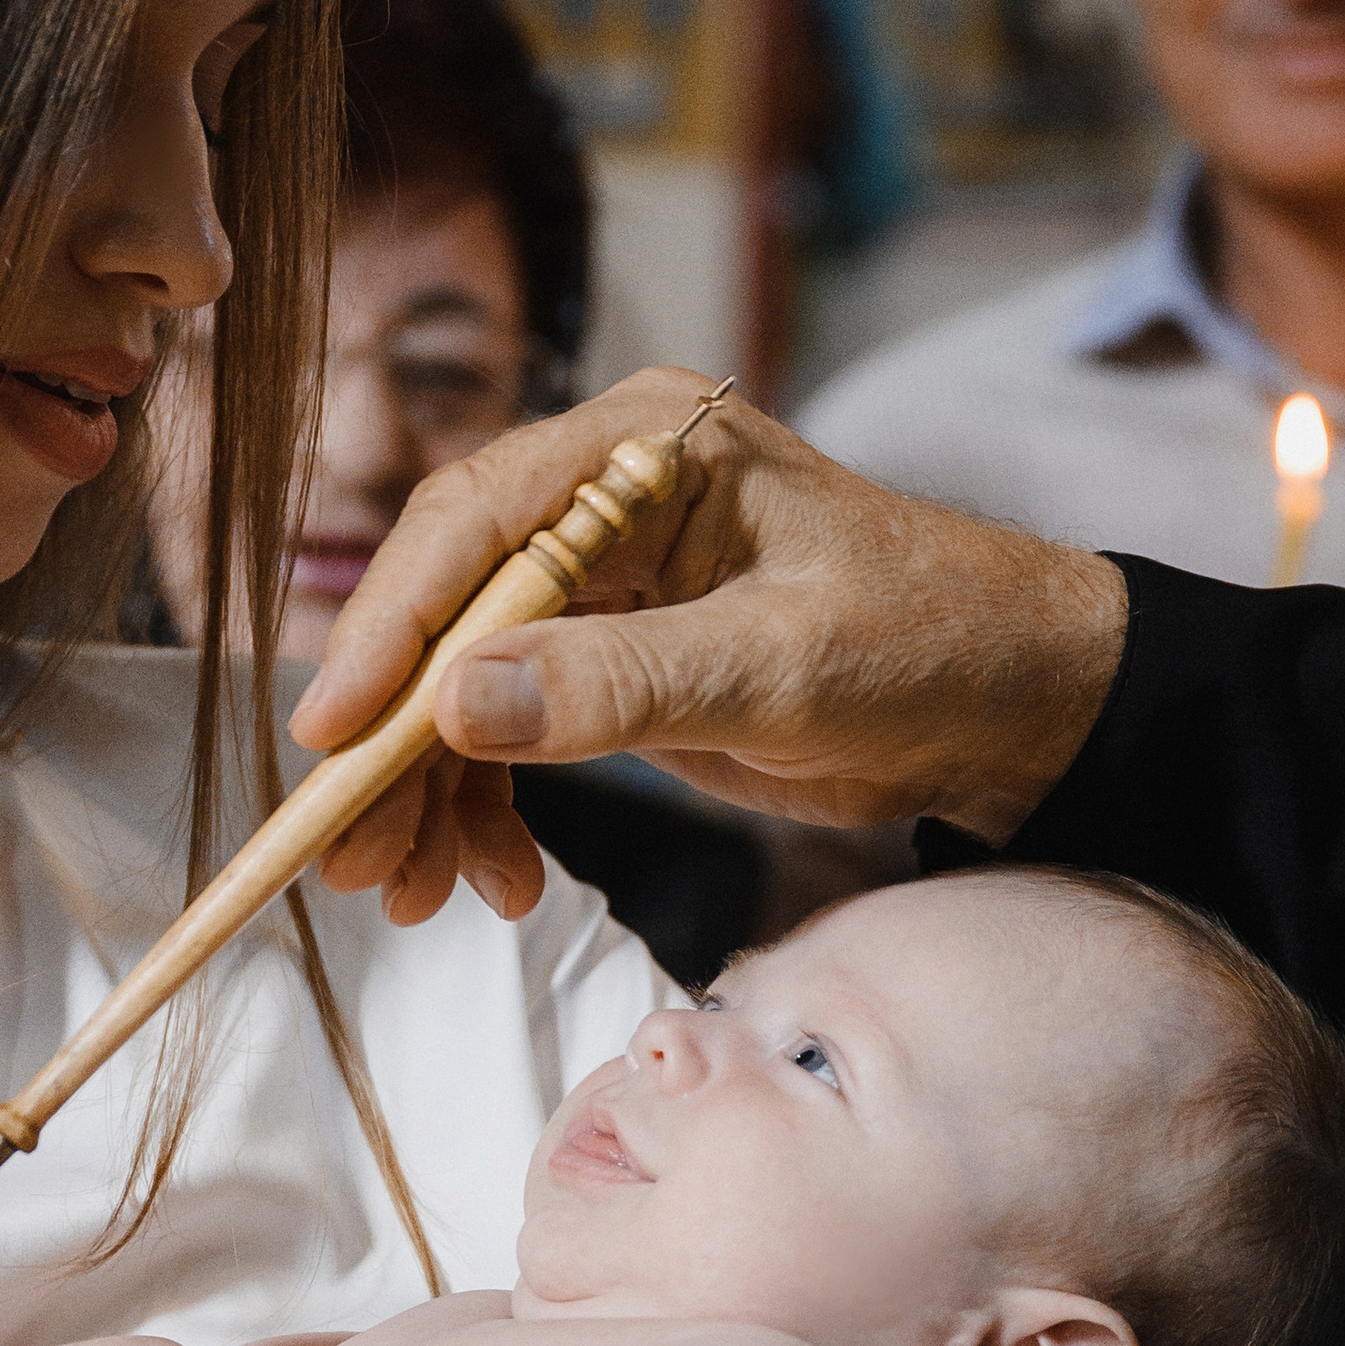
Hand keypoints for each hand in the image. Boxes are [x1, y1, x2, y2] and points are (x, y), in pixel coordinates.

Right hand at [287, 373, 1126, 924]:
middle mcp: (602, 501)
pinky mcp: (610, 664)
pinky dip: (486, 808)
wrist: (1010, 700)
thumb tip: (460, 704)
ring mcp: (600, 586)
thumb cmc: (927, 642)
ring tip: (414, 894)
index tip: (334, 737)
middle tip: (357, 856)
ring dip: (429, 795)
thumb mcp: (781, 668)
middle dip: (394, 742)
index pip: (473, 524)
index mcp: (642, 451)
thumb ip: (623, 683)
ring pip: (463, 686)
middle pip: (445, 611)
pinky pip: (509, 732)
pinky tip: (492, 879)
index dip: (391, 631)